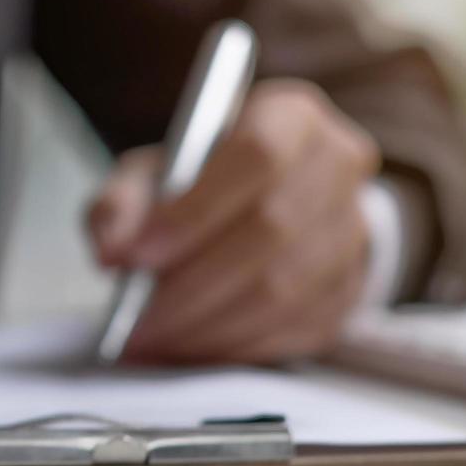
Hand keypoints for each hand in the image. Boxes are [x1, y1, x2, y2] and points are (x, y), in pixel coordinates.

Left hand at [86, 79, 379, 363]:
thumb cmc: (199, 185)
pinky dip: (237, 347)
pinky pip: (296, 329)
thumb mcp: (149, 175)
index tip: (136, 259)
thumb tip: (111, 250)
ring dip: (210, 326)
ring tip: (154, 342)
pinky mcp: (351, 288)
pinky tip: (192, 349)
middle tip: (138, 322)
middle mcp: (337, 165)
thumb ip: (120, 203)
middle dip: (194, 287)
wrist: (263, 208)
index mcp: (290, 116)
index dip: (194, 212)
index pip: (256, 156)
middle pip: (273, 230)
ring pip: (286, 290)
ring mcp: (353, 229)